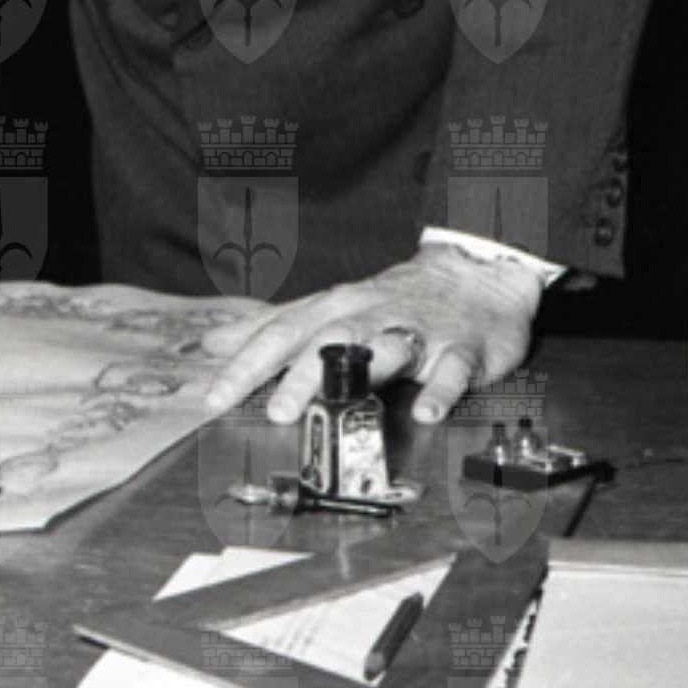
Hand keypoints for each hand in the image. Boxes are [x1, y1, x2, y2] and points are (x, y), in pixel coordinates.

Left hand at [192, 245, 543, 426]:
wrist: (473, 275)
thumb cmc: (390, 299)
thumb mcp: (327, 308)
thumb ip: (273, 328)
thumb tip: (215, 343)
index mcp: (334, 309)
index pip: (281, 333)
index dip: (246, 364)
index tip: (214, 397)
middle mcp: (370, 316)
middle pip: (328, 340)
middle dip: (299, 374)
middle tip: (274, 410)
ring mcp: (417, 330)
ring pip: (385, 349)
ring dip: (361, 374)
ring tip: (336, 404)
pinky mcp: (460, 348)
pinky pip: (451, 369)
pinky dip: (439, 390)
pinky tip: (427, 412)